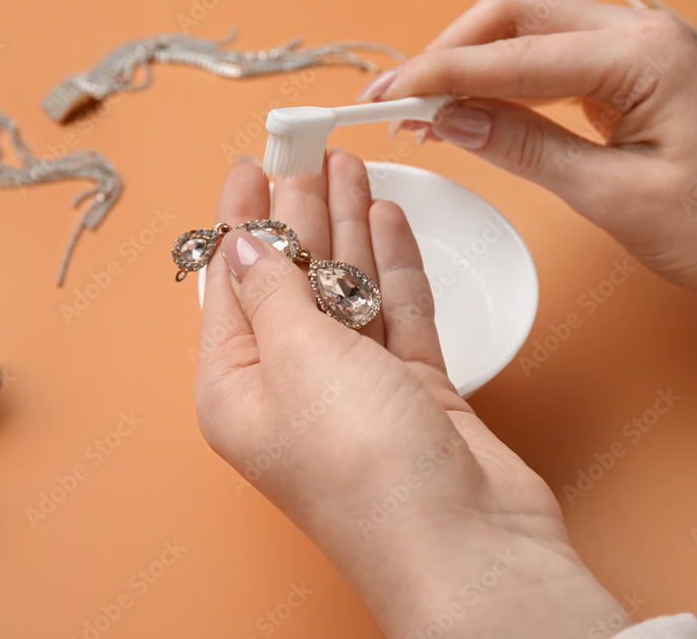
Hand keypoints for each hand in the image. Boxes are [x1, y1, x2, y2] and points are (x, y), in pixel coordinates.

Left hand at [196, 150, 626, 636]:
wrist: (465, 542)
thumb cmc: (366, 471)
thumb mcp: (298, 359)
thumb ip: (271, 291)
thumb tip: (243, 245)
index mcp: (238, 388)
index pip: (230, 285)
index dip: (240, 220)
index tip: (249, 166)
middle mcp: (293, 387)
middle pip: (292, 279)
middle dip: (299, 214)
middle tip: (308, 154)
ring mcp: (357, 388)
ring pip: (348, 288)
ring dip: (348, 229)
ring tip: (348, 169)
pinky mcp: (413, 389)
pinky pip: (396, 311)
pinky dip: (392, 266)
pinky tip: (386, 221)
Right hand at [361, 0, 696, 343]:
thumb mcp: (615, 197)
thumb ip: (528, 149)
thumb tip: (454, 119)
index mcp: (641, 57)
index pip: (513, 55)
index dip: (441, 75)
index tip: (386, 99)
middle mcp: (637, 35)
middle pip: (512, 15)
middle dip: (446, 53)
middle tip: (392, 100)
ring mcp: (633, 49)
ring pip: (525, 30)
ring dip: (468, 63)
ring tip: (418, 108)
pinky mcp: (626, 73)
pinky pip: (547, 59)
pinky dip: (501, 80)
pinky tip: (470, 109)